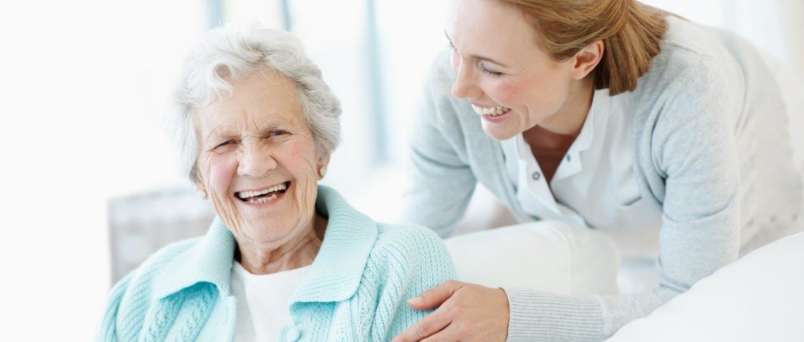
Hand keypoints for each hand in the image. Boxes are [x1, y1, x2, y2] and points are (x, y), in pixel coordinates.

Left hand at [393, 280, 508, 341]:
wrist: (512, 312)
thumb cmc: (481, 298)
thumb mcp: (458, 288)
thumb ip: (433, 294)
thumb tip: (411, 302)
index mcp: (454, 310)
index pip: (424, 327)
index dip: (408, 337)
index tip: (395, 341)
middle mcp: (461, 327)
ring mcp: (470, 341)